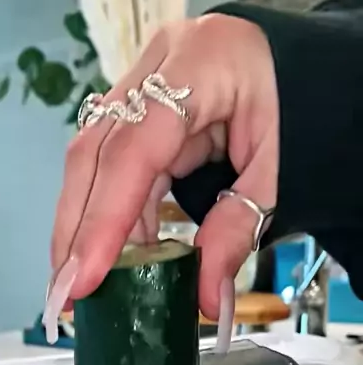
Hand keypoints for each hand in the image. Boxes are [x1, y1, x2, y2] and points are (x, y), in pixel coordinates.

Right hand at [45, 14, 278, 333]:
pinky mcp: (134, 107)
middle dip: (75, 230)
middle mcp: (156, 65)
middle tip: (66, 293)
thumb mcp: (279, 169)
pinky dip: (108, 215)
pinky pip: (109, 165)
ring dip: (84, 227)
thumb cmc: (298, 105)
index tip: (82, 278)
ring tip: (82, 284)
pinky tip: (110, 256)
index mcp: (199, 64)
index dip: (103, 219)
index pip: (133, 150)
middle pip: (93, 153)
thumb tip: (207, 301)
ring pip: (91, 160)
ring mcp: (140, 82)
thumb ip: (239, 229)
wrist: (296, 63)